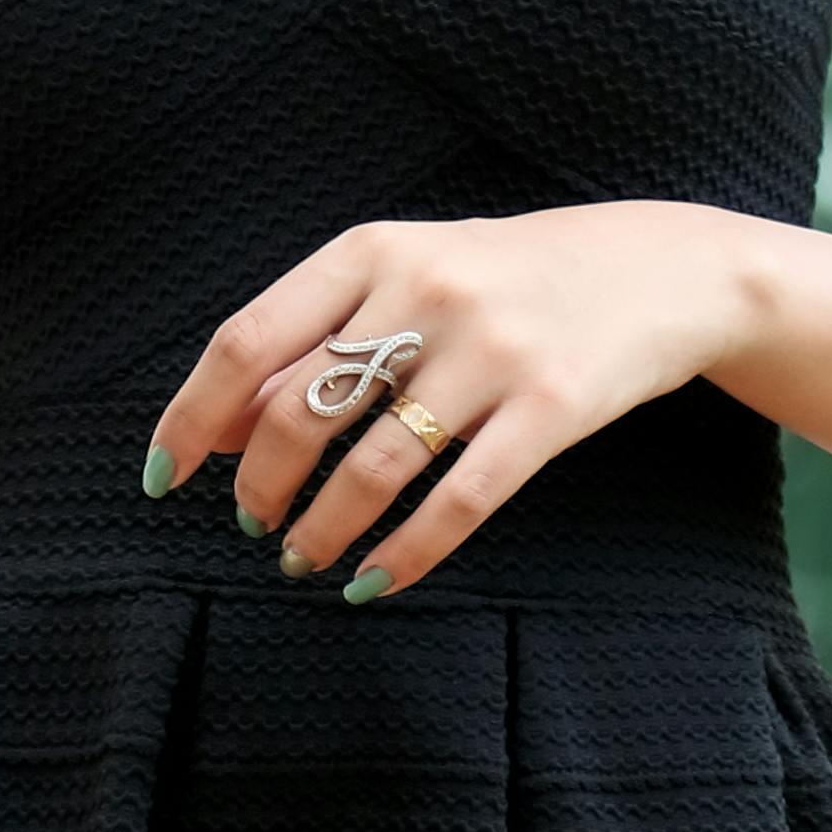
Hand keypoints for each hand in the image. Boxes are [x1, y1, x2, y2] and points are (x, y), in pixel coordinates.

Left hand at [143, 202, 758, 598]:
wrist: (667, 269)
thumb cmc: (514, 278)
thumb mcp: (410, 275)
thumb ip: (319, 336)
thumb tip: (222, 425)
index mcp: (374, 249)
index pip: (247, 340)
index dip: (193, 417)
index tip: (164, 476)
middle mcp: (426, 291)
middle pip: (300, 411)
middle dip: (259, 487)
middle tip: (252, 527)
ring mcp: (492, 349)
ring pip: (371, 466)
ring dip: (321, 530)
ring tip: (303, 561)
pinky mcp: (551, 407)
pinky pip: (460, 500)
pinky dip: (406, 553)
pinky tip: (375, 581)